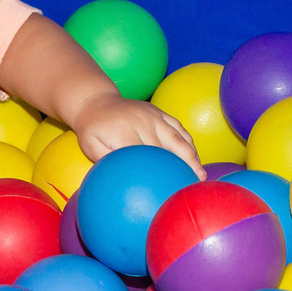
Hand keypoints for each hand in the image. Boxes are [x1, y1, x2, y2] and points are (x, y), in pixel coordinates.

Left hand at [70, 92, 204, 177]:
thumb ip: (106, 161)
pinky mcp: (159, 112)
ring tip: (201, 175)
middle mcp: (142, 122)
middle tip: (191, 188)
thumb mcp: (90, 146)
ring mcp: (153, 115)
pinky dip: (188, 142)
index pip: (146, 156)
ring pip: (177, 137)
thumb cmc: (92, 129)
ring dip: (191, 157)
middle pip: (166, 149)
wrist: (96, 101)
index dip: (159, 172)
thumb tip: (122, 181)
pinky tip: (195, 157)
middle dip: (180, 168)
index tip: (168, 190)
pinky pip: (178, 127)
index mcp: (124, 132)